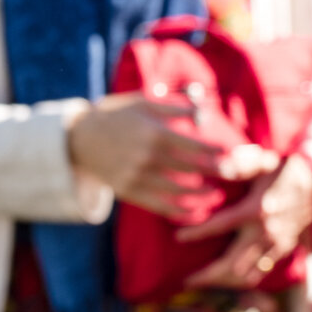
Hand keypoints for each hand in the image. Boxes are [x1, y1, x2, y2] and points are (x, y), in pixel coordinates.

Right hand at [67, 93, 275, 220]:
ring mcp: (136, 176)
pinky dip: (177, 209)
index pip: (193, 146)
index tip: (228, 152)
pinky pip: (157, 204)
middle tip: (232, 173)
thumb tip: (203, 112)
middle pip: (189, 168)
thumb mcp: (144, 102)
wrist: (79, 138)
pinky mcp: (127, 191)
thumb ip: (175, 107)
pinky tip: (192, 210)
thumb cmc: (117, 115)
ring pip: (176, 189)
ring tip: (215, 192)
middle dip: (213, 171)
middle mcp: (147, 157)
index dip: (214, 151)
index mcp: (154, 133)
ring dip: (199, 193)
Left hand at [177, 154, 311, 288]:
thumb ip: (240, 164)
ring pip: (246, 273)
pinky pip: (263, 270)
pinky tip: (232, 276)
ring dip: (225, 280)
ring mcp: (277, 242)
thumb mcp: (261, 162)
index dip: (196, 232)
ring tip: (206, 281)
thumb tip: (218, 166)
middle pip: (230, 263)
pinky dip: (246, 276)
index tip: (179, 237)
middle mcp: (265, 231)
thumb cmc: (282, 167)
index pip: (218, 226)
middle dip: (207, 275)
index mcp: (256, 209)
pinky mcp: (286, 246)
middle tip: (187, 280)